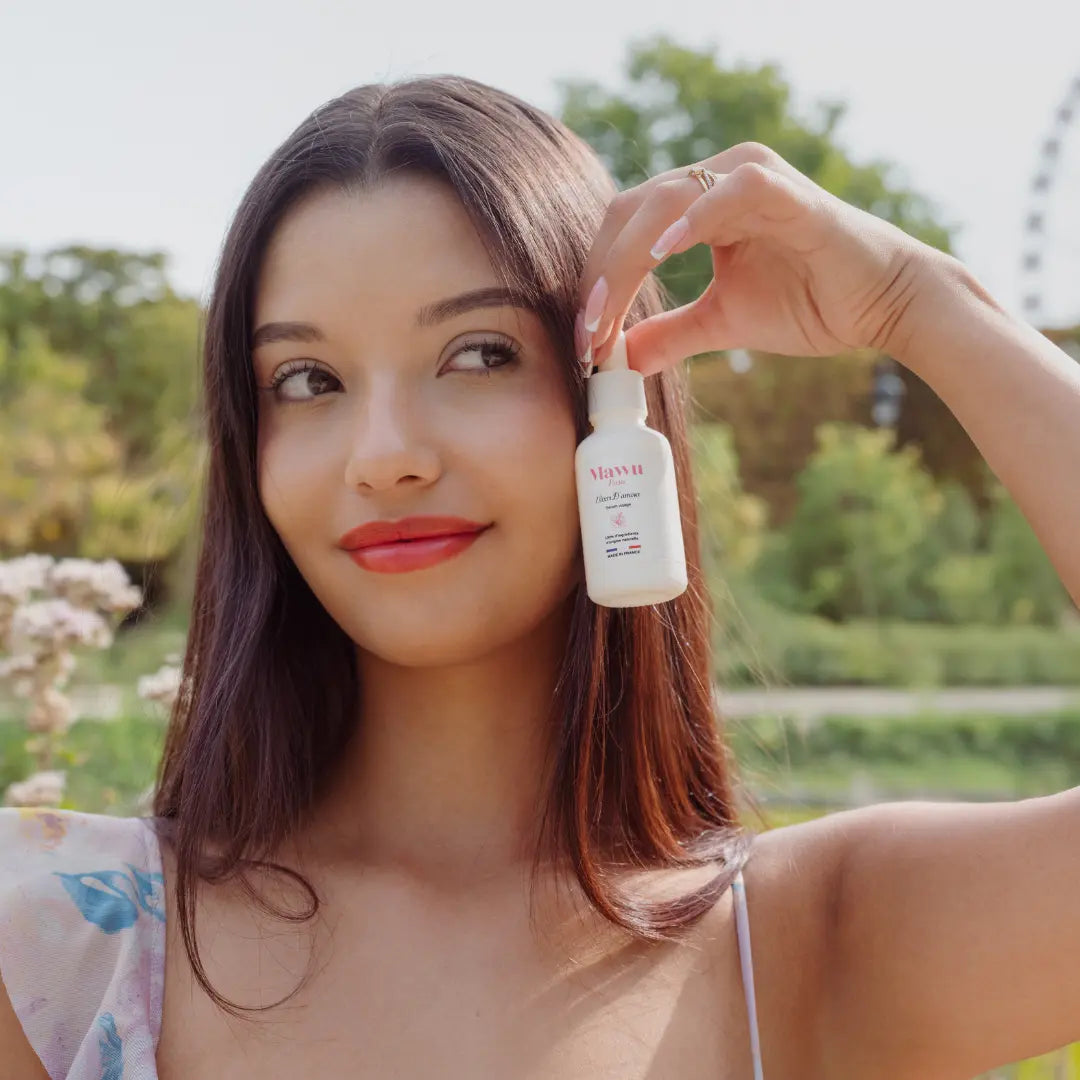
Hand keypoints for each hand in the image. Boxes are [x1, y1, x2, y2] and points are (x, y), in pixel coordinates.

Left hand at [576, 142, 952, 376]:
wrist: (883, 306)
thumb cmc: (810, 303)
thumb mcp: (722, 322)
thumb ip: (670, 332)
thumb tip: (619, 358)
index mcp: (698, 203)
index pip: (624, 231)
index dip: (596, 283)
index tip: (584, 341)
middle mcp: (716, 179)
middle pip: (629, 213)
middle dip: (599, 277)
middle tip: (586, 336)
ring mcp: (750, 177)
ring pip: (663, 201)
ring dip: (628, 260)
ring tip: (607, 315)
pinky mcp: (785, 191)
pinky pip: (731, 192)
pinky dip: (694, 218)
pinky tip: (665, 254)